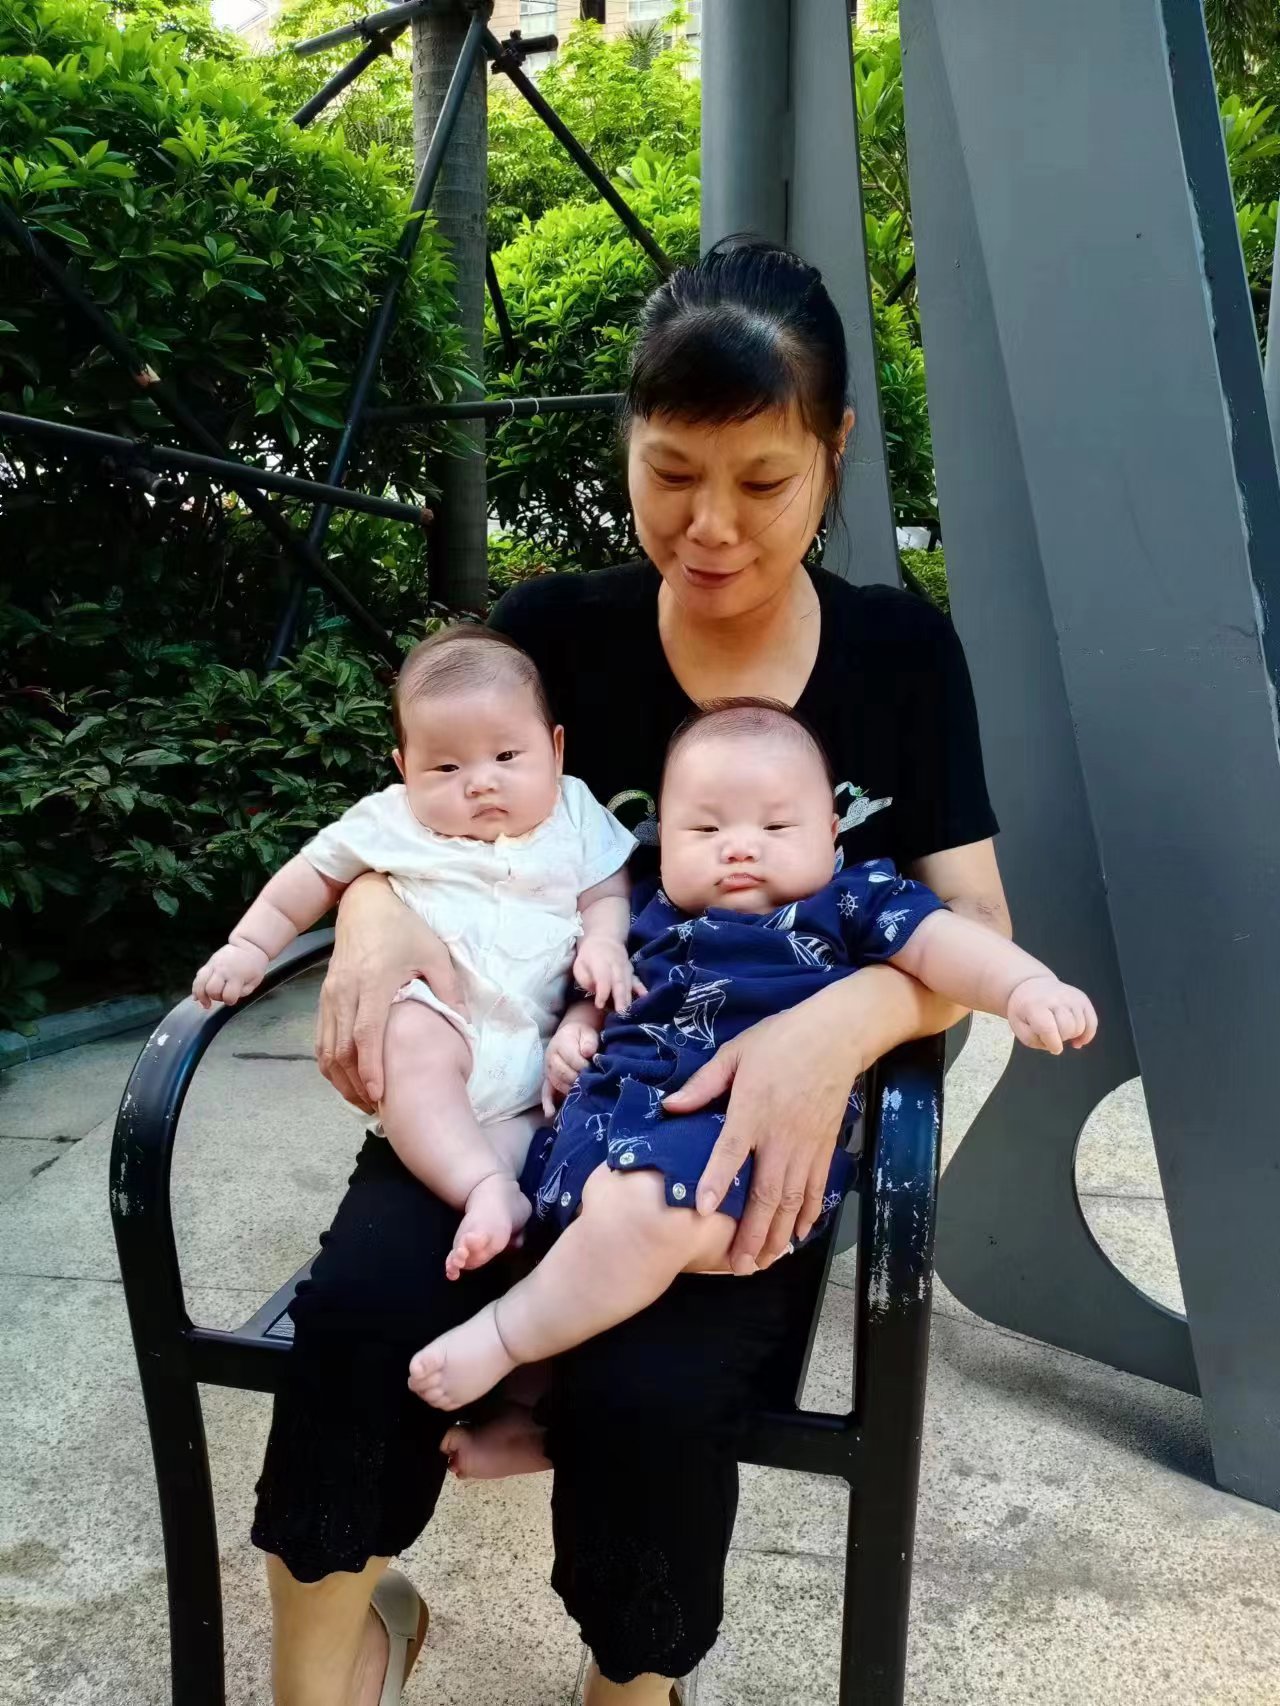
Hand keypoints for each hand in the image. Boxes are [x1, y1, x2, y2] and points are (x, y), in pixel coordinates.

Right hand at [193, 942, 267, 1008]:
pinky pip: (198, 977)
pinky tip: (196, 997)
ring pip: (200, 983)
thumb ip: (242, 992)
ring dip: (201, 996)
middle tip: (222, 996)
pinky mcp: (208, 963)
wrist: (249, 946)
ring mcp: (214, 965)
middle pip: (211, 990)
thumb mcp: (254, 981)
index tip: (232, 1000)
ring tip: (206, 1004)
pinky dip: (195, 988)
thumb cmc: (253, 966)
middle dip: (216, 997)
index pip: (228, 995)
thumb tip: (227, 998)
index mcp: (236, 975)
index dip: (230, 1001)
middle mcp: (223, 970)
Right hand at [315, 874, 464, 1112]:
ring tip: (364, 1101)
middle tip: (377, 1108)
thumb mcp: (434, 952)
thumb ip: (448, 989)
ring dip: (341, 1079)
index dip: (370, 1068)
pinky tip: (348, 1079)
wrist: (365, 904)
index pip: (366, 1034)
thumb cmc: (403, 928)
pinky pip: (321, 1039)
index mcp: (374, 982)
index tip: (380, 1094)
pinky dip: (331, 1064)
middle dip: (355, 1084)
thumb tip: (463, 1024)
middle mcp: (345, 991)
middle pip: (341, 1049)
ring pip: (326, 1049)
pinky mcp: (324, 997)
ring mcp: (330, 995)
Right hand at [542, 1019, 600, 1117]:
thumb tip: (588, 1053)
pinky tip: (550, 1113)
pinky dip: (547, 1102)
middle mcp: (551, 1057)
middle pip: (564, 1073)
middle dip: (578, 1079)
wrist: (572, 1033)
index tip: (596, 1071)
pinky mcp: (548, 1078)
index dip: (585, 1067)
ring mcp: (548, 1069)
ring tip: (582, 1093)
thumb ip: (589, 1041)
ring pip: (557, 1083)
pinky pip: (545, 1091)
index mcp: (561, 1044)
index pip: (573, 1059)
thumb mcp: (588, 1032)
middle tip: (591, 1083)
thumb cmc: (582, 1035)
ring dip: (570, 1089)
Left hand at [572, 933, 643, 1015]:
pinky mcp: (631, 971)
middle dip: (620, 998)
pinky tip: (645, 996)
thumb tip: (594, 990)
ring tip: (629, 1012)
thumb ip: (585, 979)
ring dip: (629, 998)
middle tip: (621, 1013)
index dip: (602, 992)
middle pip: (619, 982)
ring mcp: (625, 967)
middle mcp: (615, 965)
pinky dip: (640, 988)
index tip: (600, 1005)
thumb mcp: (579, 965)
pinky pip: (636, 980)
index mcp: (600, 962)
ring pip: (628, 983)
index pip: (603, 979)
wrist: (605, 939)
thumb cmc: (589, 956)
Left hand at [662, 994, 863, 1275]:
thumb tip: (670, 1106)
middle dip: (751, 1232)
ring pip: (791, 1200)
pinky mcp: (825, 1147)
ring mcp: (806, 1145)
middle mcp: (780, 1136)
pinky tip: (798, 1236)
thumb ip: (703, 1084)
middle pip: (765, 1193)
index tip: (702, 1209)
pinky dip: (807, 1215)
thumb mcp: (736, 1052)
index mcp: (752, 1110)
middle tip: (738, 1265)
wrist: (836, 1036)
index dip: (716, 1181)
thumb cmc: (781, 1040)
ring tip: (763, 1262)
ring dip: (778, 1234)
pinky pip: (815, 1189)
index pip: (730, 1152)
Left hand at [1007, 975, 1097, 1054]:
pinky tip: (1078, 1039)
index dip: (1053, 1044)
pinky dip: (1088, 1034)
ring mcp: (1071, 997)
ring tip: (1061, 1032)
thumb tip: (1056, 1047)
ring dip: (1072, 1035)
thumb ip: (1032, 1039)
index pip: (1048, 1029)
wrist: (1032, 985)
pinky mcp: (1082, 998)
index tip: (1053, 1048)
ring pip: (1080, 1026)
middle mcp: (1055, 998)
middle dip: (1061, 1039)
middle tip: (1053, 1035)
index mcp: (1035, 1005)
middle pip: (1067, 1028)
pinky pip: (1092, 1022)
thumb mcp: (1018, 1025)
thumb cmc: (1024, 1010)